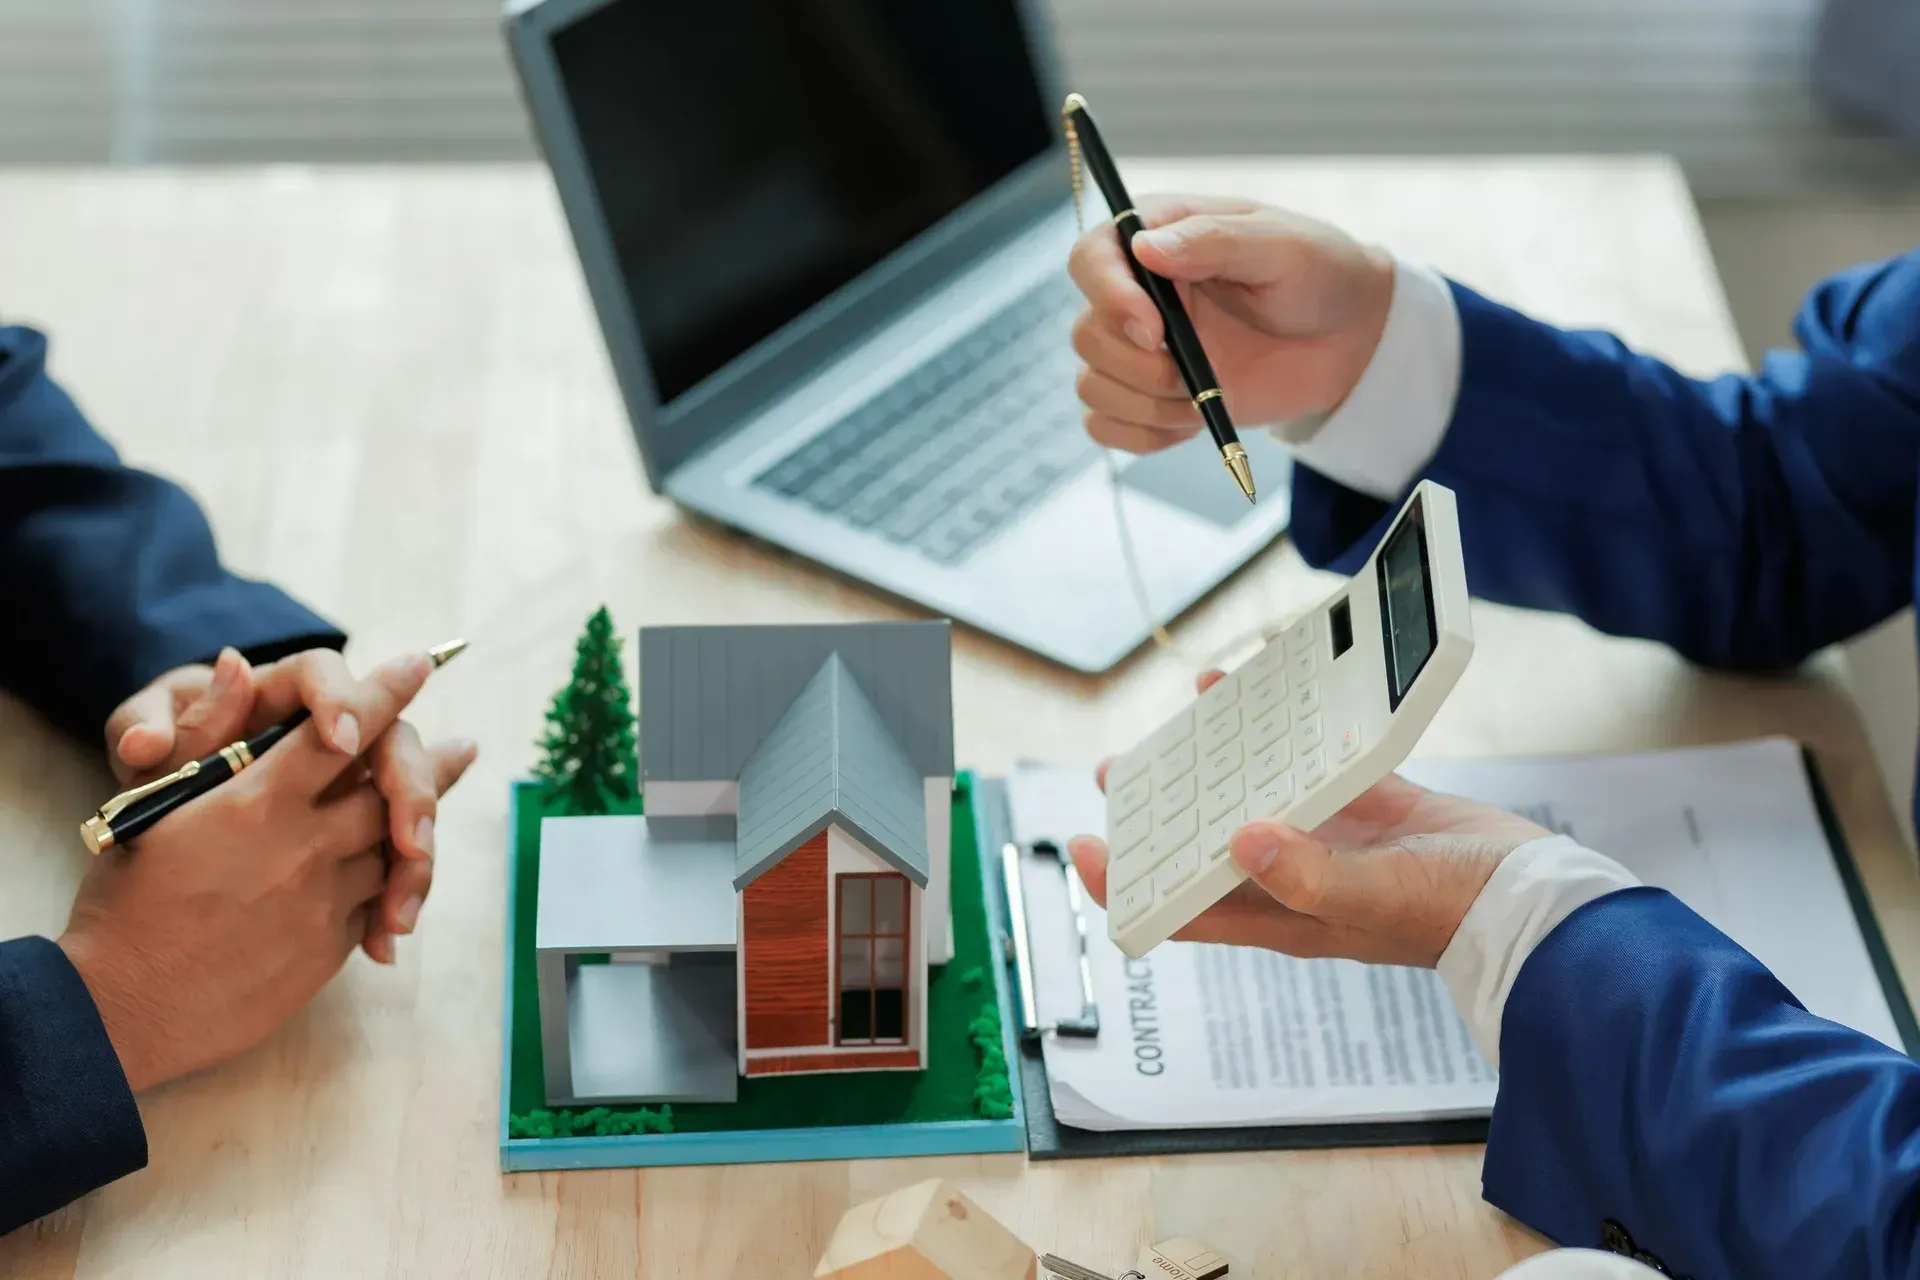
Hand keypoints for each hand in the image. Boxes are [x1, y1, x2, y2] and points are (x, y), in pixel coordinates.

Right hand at [60, 651, 475, 1091]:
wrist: (123, 1009)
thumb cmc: (124, 901)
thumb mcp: (151, 806)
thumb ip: (205, 734)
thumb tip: (237, 664)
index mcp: (256, 802)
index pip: (338, 732)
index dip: (383, 694)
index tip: (417, 667)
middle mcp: (303, 848)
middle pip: (392, 792)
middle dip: (429, 767)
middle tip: (464, 747)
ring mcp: (323, 903)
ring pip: (394, 850)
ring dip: (418, 828)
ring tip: (437, 812)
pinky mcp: (330, 951)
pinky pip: (376, 903)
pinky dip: (389, 884)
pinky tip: (398, 878)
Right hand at [1067, 194, 1395, 452]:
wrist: (1347, 338)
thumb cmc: (1318, 274)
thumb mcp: (1279, 246)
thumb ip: (1213, 240)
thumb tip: (1145, 247)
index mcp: (1157, 238)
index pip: (1090, 259)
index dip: (1108, 297)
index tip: (1154, 331)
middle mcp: (1136, 292)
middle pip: (1086, 333)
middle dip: (1137, 366)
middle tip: (1196, 373)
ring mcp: (1140, 349)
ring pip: (1093, 384)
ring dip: (1147, 404)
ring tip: (1205, 397)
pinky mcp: (1149, 396)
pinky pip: (1105, 425)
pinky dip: (1143, 434)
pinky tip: (1190, 422)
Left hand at [1069, 671, 1547, 965]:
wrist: (1538, 901)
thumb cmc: (1458, 912)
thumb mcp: (1376, 896)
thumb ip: (1307, 874)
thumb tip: (1238, 840)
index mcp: (1281, 914)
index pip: (1183, 906)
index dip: (1128, 885)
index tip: (1085, 848)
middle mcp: (1294, 878)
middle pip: (1205, 846)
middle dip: (1161, 813)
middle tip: (1122, 770)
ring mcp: (1331, 839)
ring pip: (1255, 797)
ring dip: (1218, 763)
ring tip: (1184, 721)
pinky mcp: (1370, 804)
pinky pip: (1311, 762)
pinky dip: (1286, 730)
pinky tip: (1267, 696)